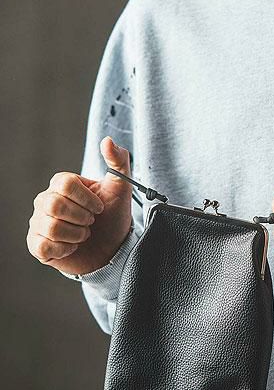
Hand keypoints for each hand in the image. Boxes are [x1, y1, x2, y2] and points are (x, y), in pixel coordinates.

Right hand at [27, 136, 133, 274]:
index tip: (100, 207)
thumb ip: (118, 160)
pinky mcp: (37, 245)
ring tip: (84, 234)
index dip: (86, 198)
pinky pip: (44, 246)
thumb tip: (107, 140)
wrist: (111, 247)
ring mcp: (38, 222)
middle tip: (92, 221)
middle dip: (82, 217)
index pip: (65, 183)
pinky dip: (66, 249)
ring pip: (51, 227)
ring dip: (77, 234)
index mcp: (62, 183)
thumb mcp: (121, 185)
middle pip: (55, 205)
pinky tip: (73, 246)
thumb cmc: (113, 214)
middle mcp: (45, 200)